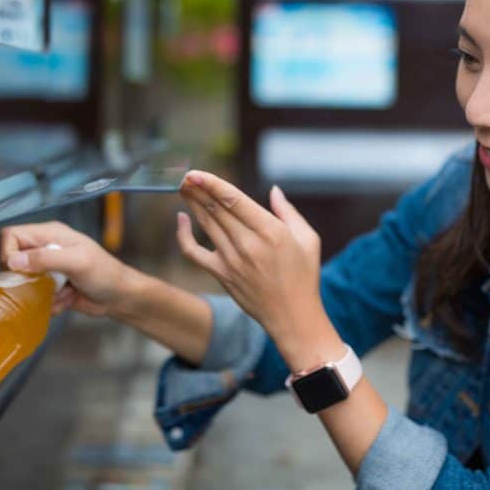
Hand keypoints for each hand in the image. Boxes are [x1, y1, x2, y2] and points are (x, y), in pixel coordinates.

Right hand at [0, 221, 141, 317]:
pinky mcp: (51, 287)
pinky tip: (67, 300)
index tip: (18, 272)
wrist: (122, 297)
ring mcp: (48, 268)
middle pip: (11, 260)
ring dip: (39, 293)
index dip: (8, 253)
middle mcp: (45, 248)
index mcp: (50, 234)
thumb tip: (12, 261)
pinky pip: (35, 297)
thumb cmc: (105, 274)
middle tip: (42, 285)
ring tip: (61, 293)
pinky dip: (48, 303)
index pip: (11, 236)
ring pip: (22, 282)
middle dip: (24, 279)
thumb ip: (46, 259)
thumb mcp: (77, 262)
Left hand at [177, 171, 341, 367]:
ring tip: (183, 188)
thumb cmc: (304, 276)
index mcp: (271, 231)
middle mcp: (248, 244)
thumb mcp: (308, 239)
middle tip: (186, 175)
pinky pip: (193, 252)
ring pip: (204, 224)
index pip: (233, 199)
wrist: (293, 317)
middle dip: (197, 189)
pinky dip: (182, 235)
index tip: (196, 172)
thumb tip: (274, 190)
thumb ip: (288, 211)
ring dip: (191, 203)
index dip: (211, 183)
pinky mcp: (221, 274)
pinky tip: (181, 218)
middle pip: (214, 208)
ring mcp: (231, 260)